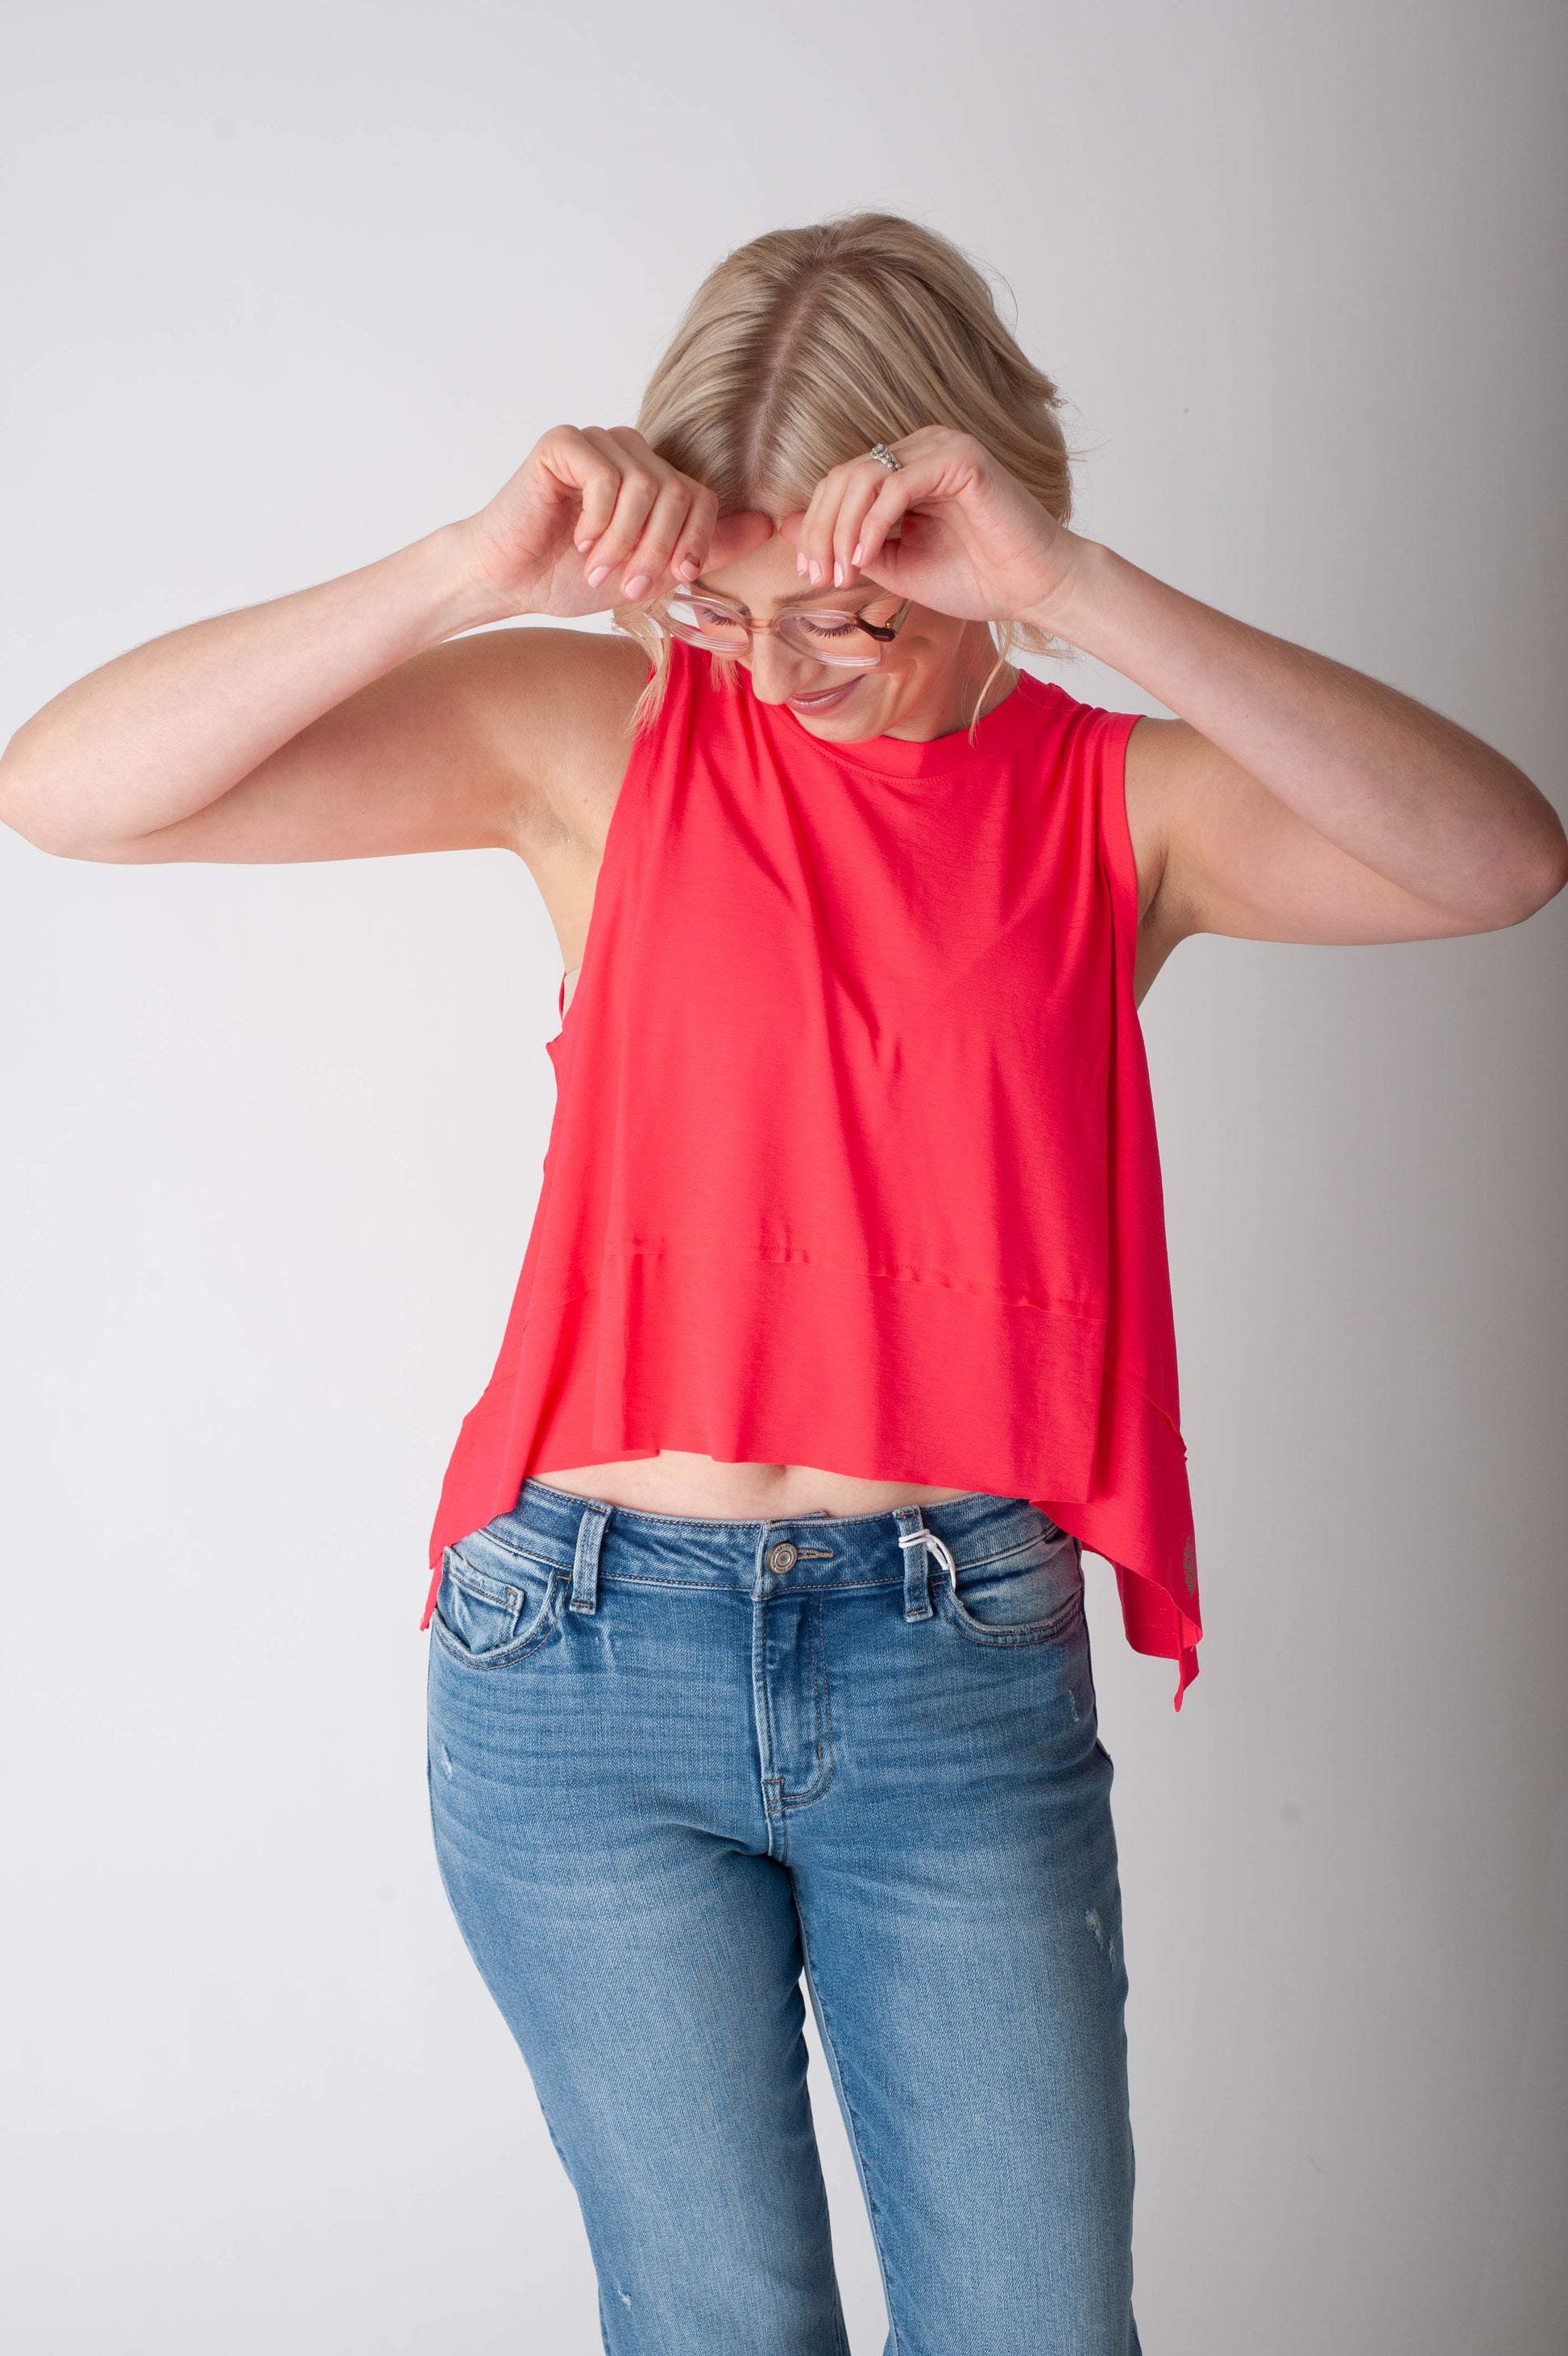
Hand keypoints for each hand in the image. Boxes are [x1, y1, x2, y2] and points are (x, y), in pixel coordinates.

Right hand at [460, 425, 773, 619]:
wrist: (509, 580)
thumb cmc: (570, 576)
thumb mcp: (653, 570)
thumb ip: (708, 547)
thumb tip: (770, 525)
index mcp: (653, 476)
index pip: (702, 497)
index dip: (693, 543)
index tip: (669, 580)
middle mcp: (628, 450)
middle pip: (678, 492)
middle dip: (658, 549)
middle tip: (630, 586)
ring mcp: (596, 441)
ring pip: (645, 486)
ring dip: (626, 542)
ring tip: (599, 570)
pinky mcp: (563, 443)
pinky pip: (606, 476)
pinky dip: (600, 520)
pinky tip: (580, 542)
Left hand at [781, 427, 1085, 628]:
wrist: (1033, 589)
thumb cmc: (974, 579)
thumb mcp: (895, 566)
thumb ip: (848, 545)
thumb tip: (784, 529)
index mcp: (906, 467)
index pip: (841, 483)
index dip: (815, 526)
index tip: (810, 573)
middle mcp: (922, 447)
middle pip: (844, 476)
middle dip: (821, 530)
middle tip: (818, 575)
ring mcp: (942, 446)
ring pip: (863, 475)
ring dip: (842, 529)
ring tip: (842, 572)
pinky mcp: (961, 459)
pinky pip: (896, 484)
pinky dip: (872, 524)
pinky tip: (865, 559)